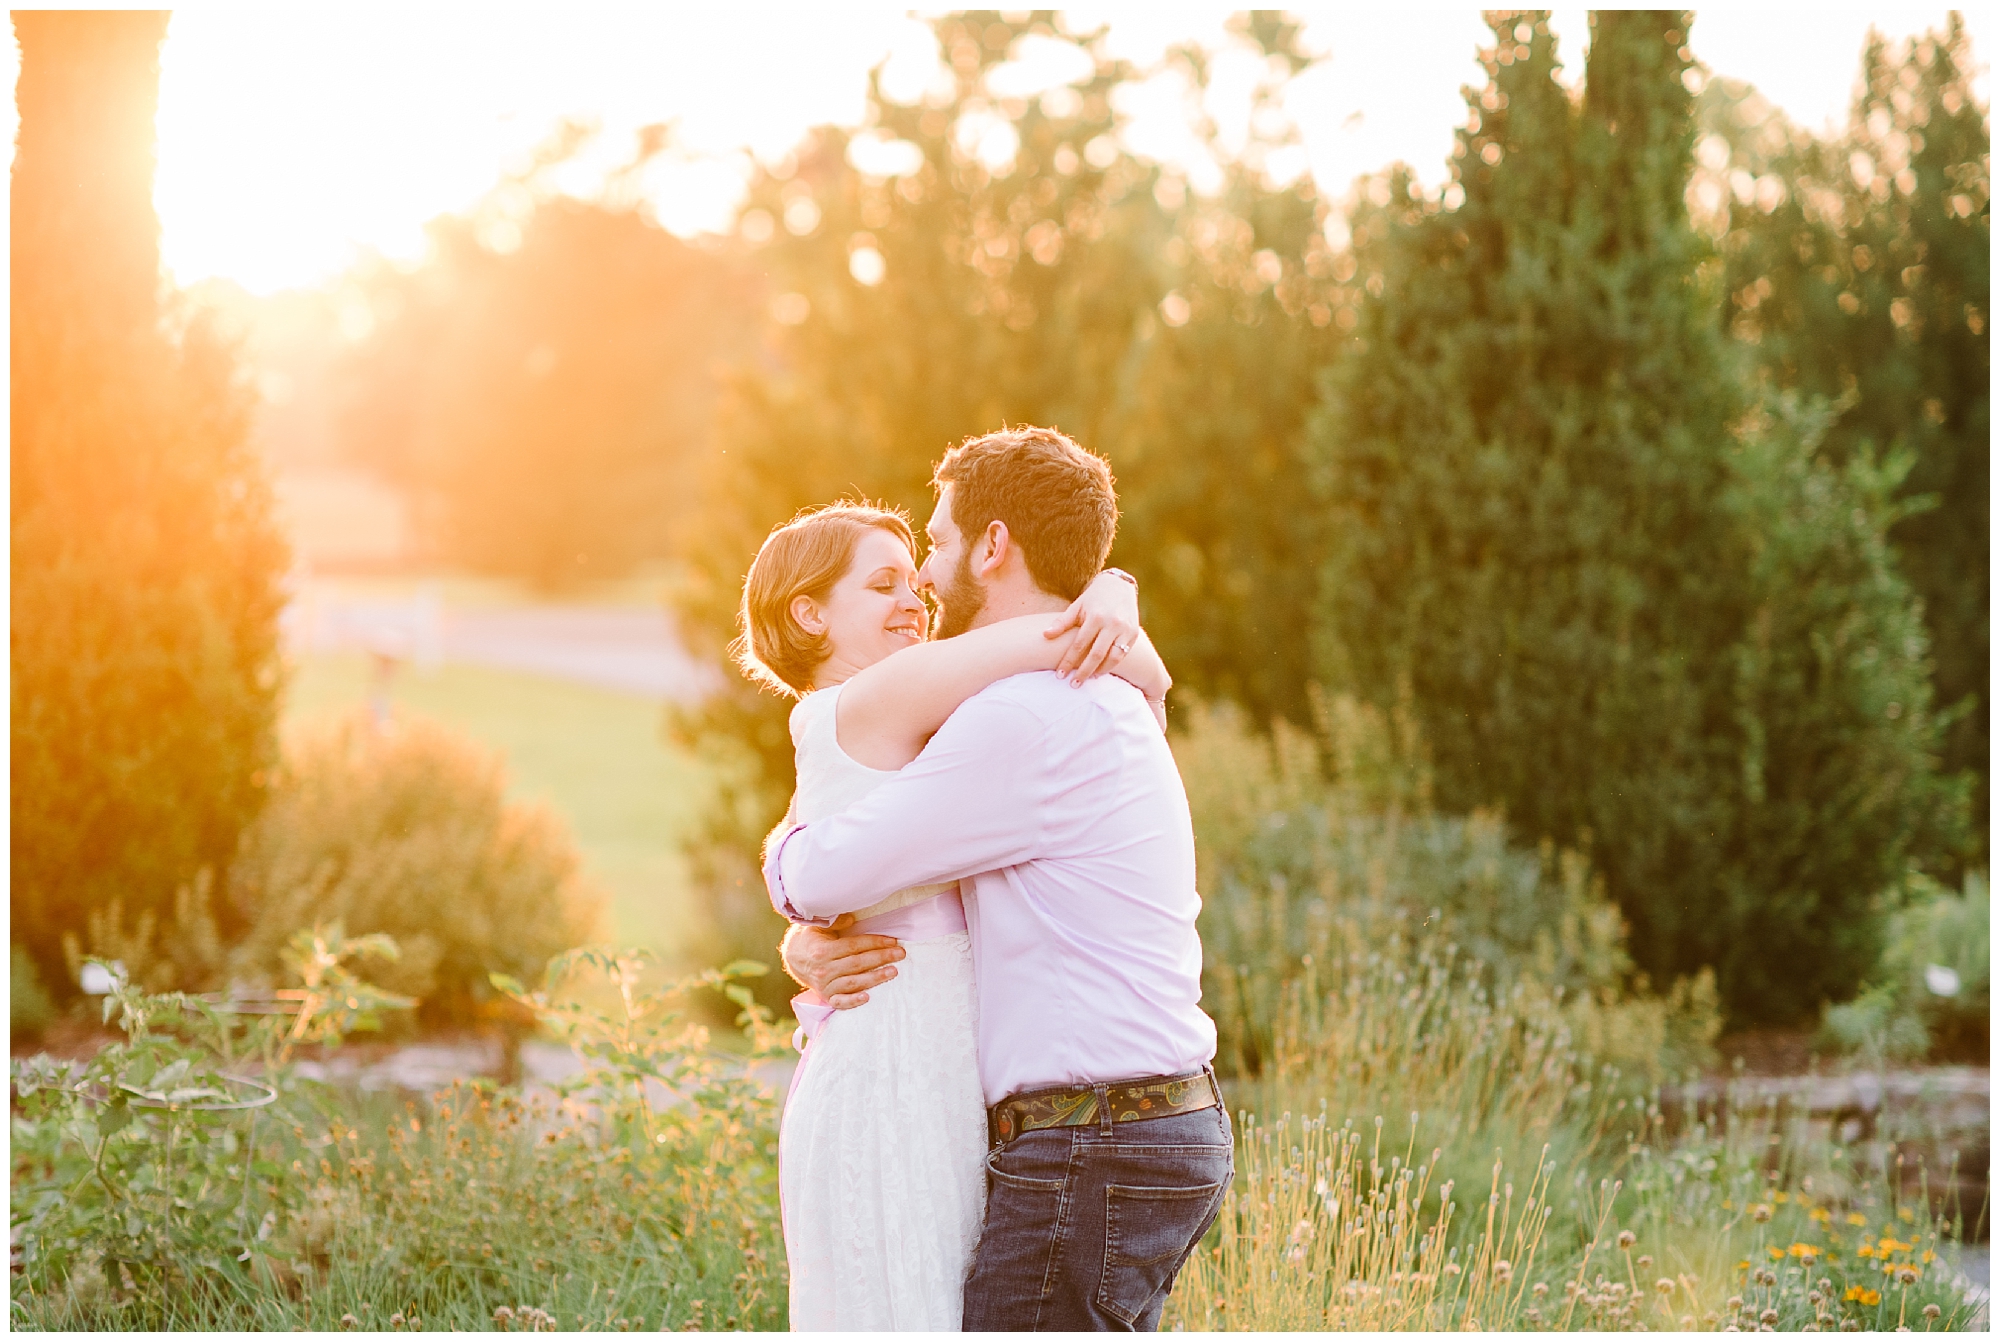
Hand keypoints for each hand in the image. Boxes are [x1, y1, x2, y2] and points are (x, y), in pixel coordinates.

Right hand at [780, 915, 904, 1008]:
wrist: (794, 957)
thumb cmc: (811, 938)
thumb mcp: (817, 925)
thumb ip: (835, 922)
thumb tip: (852, 918)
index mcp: (823, 950)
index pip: (854, 946)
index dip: (874, 942)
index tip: (892, 941)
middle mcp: (824, 969)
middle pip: (857, 963)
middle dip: (881, 958)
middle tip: (900, 953)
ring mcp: (825, 985)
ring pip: (853, 982)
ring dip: (875, 978)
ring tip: (893, 971)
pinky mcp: (826, 996)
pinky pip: (840, 1002)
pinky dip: (853, 1001)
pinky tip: (867, 997)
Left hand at [1045, 570, 1140, 684]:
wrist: (1119, 586)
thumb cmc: (1093, 599)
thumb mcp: (1077, 606)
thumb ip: (1062, 622)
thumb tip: (1045, 635)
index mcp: (1095, 617)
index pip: (1079, 645)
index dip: (1068, 661)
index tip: (1060, 675)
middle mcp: (1112, 624)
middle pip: (1096, 654)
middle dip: (1083, 672)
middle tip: (1073, 685)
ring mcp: (1125, 629)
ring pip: (1113, 657)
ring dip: (1100, 671)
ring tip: (1089, 679)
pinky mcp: (1134, 633)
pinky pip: (1123, 654)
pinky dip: (1112, 665)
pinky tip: (1102, 671)